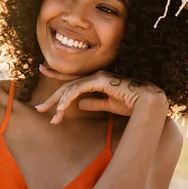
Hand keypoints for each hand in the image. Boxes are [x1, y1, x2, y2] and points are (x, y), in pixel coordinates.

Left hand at [35, 64, 167, 123]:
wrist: (148, 103)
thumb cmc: (132, 104)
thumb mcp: (108, 106)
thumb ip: (94, 104)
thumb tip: (80, 105)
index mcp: (97, 81)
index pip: (73, 79)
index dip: (57, 76)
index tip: (43, 71)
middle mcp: (95, 76)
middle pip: (68, 85)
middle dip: (53, 98)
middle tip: (39, 109)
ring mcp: (97, 77)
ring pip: (71, 88)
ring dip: (59, 103)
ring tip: (52, 117)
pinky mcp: (100, 81)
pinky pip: (78, 89)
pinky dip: (68, 99)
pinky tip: (61, 109)